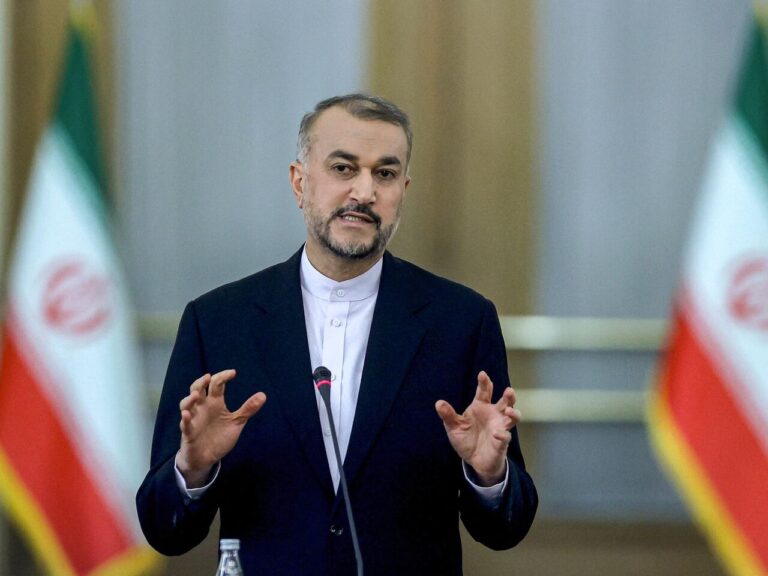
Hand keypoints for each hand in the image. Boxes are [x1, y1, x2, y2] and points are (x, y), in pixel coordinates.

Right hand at [177, 369, 266, 486]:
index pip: (216, 384)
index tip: (233, 373)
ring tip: (196, 394)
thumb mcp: (236, 422)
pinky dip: (185, 419)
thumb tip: (263, 395)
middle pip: (197, 389)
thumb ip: (247, 409)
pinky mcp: (188, 433)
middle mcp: (202, 408)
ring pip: (186, 404)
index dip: (223, 376)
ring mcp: (194, 419)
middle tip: (208, 377)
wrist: (206, 458)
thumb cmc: (219, 437)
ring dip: (189, 399)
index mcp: (214, 403)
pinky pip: (184, 425)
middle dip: (201, 382)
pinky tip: (187, 414)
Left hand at [435, 371, 519, 485]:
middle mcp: (493, 414)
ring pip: (512, 417)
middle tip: (509, 391)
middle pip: (505, 402)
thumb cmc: (466, 439)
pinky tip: (497, 434)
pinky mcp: (502, 442)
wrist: (473, 460)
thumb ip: (448, 415)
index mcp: (481, 407)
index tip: (482, 374)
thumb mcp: (454, 427)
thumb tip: (438, 403)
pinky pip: (505, 436)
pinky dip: (503, 434)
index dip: (484, 383)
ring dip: (514, 413)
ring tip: (509, 411)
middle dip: (509, 396)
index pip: (484, 392)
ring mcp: (499, 427)